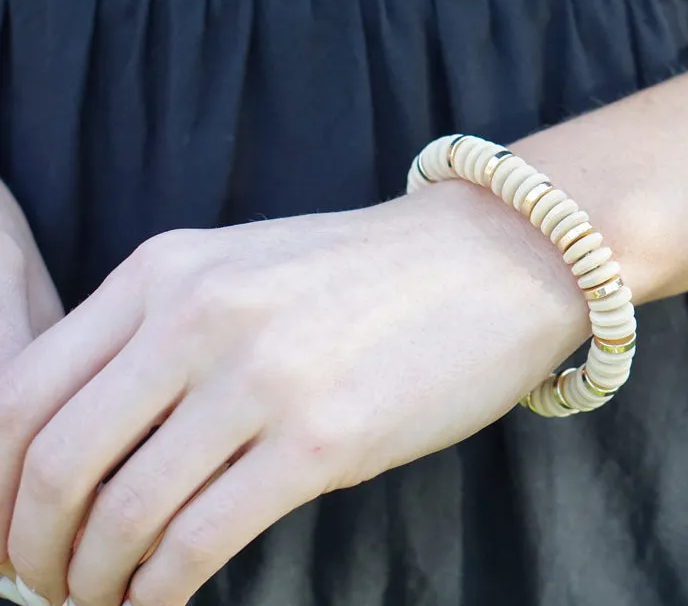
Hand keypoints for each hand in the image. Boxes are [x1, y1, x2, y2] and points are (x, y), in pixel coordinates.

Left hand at [0, 182, 586, 605]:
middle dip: (30, 545)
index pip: (21, 391)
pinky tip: (161, 603)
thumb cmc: (371, 276)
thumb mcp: (244, 272)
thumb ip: (160, 337)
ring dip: (93, 580)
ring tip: (101, 600)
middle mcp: (198, 317)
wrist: (496, 258)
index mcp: (164, 271)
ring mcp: (261, 377)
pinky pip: (200, 540)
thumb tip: (86, 451)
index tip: (5, 529)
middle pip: (53, 460)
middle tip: (42, 582)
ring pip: (122, 511)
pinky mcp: (323, 440)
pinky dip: (160, 591)